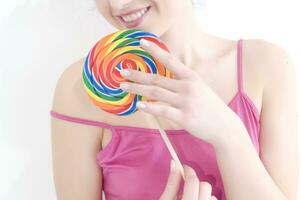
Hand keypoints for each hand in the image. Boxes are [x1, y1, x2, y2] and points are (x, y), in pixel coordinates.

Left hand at [119, 39, 238, 143]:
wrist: (224, 126)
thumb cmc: (210, 106)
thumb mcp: (199, 88)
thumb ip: (182, 82)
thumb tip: (162, 81)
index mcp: (191, 77)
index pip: (170, 60)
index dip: (155, 51)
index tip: (141, 43)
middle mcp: (187, 87)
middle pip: (157, 78)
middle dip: (137, 74)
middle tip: (122, 71)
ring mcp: (185, 102)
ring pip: (156, 93)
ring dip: (137, 89)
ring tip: (123, 86)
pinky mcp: (184, 117)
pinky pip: (163, 110)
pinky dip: (149, 108)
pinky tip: (138, 106)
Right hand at [160, 160, 217, 199]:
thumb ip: (171, 183)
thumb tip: (174, 163)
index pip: (193, 182)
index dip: (188, 171)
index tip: (184, 168)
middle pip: (205, 186)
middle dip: (195, 182)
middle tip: (185, 184)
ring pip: (212, 195)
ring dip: (202, 191)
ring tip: (191, 195)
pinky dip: (207, 198)